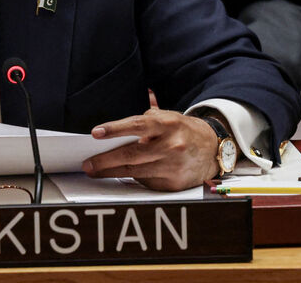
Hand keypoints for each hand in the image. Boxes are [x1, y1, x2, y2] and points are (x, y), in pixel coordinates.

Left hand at [82, 108, 220, 190]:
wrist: (211, 148)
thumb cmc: (181, 131)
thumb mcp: (167, 117)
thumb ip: (144, 120)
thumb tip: (115, 127)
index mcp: (168, 124)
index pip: (137, 125)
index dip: (115, 129)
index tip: (96, 133)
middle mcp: (171, 145)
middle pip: (131, 155)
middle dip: (105, 160)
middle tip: (88, 164)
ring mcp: (173, 166)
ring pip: (135, 172)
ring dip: (111, 172)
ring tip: (96, 171)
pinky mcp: (173, 183)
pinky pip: (146, 182)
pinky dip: (133, 178)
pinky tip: (122, 175)